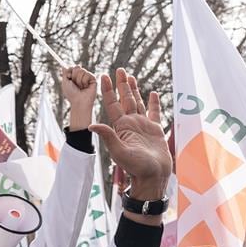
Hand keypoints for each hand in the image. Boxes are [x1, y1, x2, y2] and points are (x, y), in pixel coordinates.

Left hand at [57, 65, 97, 131]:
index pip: (73, 68)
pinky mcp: (93, 79)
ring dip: (79, 80)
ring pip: (82, 70)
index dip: (70, 71)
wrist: (79, 101)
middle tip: (75, 84)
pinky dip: (84, 81)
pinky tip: (86, 87)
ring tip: (81, 87)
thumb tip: (63, 66)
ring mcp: (88, 77)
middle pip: (77, 67)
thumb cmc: (71, 94)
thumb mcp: (65, 82)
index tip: (69, 78)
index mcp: (75, 77)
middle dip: (74, 76)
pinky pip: (88, 74)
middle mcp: (81, 76)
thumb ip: (65, 73)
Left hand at [90, 70, 170, 200]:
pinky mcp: (155, 130)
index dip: (107, 90)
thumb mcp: (119, 151)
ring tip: (130, 77)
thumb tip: (90, 126)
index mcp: (121, 127)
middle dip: (121, 85)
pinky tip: (152, 93)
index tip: (103, 76)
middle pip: (124, 99)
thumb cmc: (136, 167)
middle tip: (118, 69)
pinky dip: (153, 102)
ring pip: (137, 102)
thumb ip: (107, 136)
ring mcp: (143, 126)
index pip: (112, 104)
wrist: (153, 177)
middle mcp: (131, 124)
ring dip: (134, 90)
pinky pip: (154, 112)